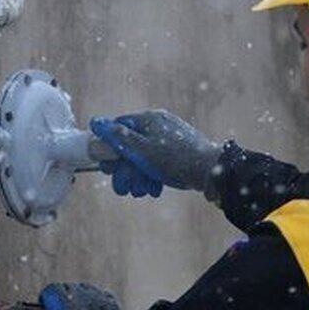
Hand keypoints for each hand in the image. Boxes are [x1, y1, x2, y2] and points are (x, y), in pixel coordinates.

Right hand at [90, 110, 221, 197]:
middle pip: (130, 144)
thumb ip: (119, 138)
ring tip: (141, 189)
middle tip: (124, 185)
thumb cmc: (175, 159)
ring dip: (138, 175)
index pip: (118, 128)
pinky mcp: (178, 149)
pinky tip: (154, 187)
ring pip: (143, 155)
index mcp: (148, 120)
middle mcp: (158, 124)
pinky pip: (157, 160)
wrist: (210, 171)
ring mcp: (169, 136)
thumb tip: (98, 124)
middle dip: (125, 167)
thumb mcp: (142, 150)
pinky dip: (152, 173)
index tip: (108, 166)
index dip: (110, 148)